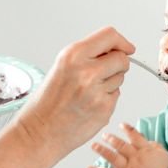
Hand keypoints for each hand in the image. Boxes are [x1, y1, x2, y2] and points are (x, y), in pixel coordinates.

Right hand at [14, 27, 134, 159]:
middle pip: (122, 58)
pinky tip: (89, 104)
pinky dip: (107, 99)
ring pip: (120, 78)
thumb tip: (115, 49)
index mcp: (73, 55)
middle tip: (102, 73)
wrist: (40, 131)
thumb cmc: (47, 102)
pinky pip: (116, 96)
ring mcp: (97, 91)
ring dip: (111, 83)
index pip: (110, 36)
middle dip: (117, 64)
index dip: (122, 42)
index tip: (127, 47)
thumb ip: (88, 55)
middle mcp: (87, 71)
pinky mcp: (104, 108)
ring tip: (88, 92)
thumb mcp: (62, 66)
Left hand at [86, 123, 167, 167]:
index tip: (121, 124)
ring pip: (112, 157)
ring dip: (101, 150)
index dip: (127, 129)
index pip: (134, 136)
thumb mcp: (164, 154)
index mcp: (145, 150)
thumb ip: (153, 146)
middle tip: (104, 135)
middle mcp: (135, 158)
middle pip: (120, 145)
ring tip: (93, 145)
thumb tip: (146, 140)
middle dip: (111, 139)